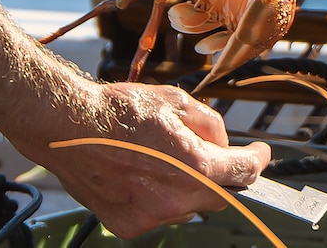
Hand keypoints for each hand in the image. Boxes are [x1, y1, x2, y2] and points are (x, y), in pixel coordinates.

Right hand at [19, 81, 270, 238]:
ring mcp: (151, 216)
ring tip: (157, 157)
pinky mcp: (128, 225)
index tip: (259, 154)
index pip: (241, 171)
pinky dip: (157, 197)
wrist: (67, 126)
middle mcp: (176, 198)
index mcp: (193, 165)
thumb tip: (220, 142)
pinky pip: (157, 213)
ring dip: (185, 186)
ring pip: (186, 205)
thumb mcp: (174, 101)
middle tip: (207, 151)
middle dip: (218, 173)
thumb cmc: (116, 111)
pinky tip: (137, 173)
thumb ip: (208, 124)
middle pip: (217, 194)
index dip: (256, 160)